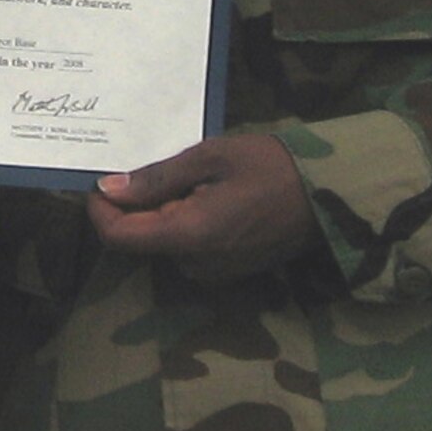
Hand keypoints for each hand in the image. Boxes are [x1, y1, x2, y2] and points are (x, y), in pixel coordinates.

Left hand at [85, 133, 318, 281]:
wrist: (331, 196)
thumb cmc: (271, 168)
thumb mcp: (210, 158)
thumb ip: (156, 178)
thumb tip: (108, 189)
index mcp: (187, 236)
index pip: (119, 238)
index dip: (100, 211)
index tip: (101, 180)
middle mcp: (195, 264)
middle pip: (143, 238)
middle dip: (142, 203)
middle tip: (170, 166)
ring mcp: (214, 271)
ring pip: (167, 240)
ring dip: (169, 210)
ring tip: (200, 176)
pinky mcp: (229, 269)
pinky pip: (191, 246)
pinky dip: (189, 220)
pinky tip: (214, 193)